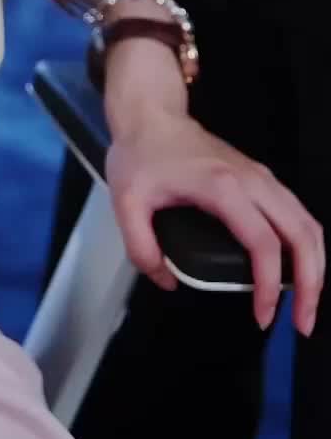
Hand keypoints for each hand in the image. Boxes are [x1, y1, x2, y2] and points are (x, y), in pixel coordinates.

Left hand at [106, 105, 324, 335]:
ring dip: (315, 266)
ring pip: (307, 223)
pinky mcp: (261, 178)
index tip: (263, 316)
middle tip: (302, 323)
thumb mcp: (125, 202)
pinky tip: (298, 271)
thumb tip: (168, 281)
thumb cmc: (141, 153)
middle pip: (301, 234)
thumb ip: (141, 248)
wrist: (151, 114)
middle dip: (311, 284)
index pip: (263, 243)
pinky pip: (298, 214)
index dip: (269, 286)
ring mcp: (261, 176)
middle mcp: (251, 180)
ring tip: (306, 304)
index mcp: (221, 187)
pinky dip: (306, 246)